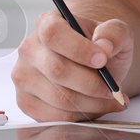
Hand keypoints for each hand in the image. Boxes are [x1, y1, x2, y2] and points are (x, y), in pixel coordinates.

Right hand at [12, 11, 132, 120]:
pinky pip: (55, 116)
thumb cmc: (100, 48)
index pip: (54, 34)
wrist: (91, 66)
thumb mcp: (116, 34)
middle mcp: (29, 49)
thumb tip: (104, 46)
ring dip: (91, 103)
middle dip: (92, 84)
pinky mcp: (26, 102)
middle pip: (57, 70)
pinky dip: (82, 116)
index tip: (102, 60)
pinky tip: (96, 107)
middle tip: (113, 88)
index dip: (78, 49)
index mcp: (47, 23)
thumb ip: (114, 33)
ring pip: (59, 98)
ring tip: (110, 99)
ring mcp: (24, 76)